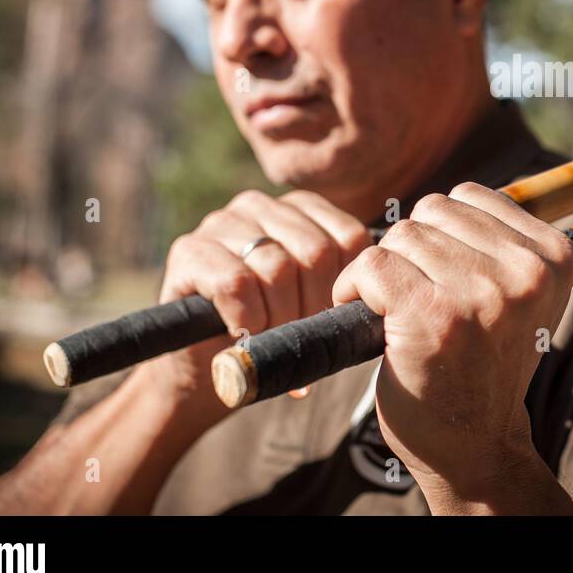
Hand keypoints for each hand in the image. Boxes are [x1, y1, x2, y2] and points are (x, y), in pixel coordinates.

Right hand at [144, 189, 370, 423]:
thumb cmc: (271, 332)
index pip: (349, 236)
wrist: (205, 367)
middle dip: (315, 307)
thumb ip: (343, 284)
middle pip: (315, 252)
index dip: (347, 286)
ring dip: (280, 318)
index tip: (332, 320)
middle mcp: (260, 205)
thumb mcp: (314, 302)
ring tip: (272, 339)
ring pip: (277, 268)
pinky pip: (235, 283)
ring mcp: (221, 223)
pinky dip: (247, 318)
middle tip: (302, 338)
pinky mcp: (188, 251)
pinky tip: (242, 333)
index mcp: (300, 209)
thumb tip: (384, 290)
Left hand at [330, 182, 572, 504]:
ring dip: (385, 271)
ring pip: (401, 235)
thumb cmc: (486, 364)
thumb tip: (454, 197)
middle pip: (433, 210)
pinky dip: (353, 288)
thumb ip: (500, 244)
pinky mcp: (430, 315)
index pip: (471, 196)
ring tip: (398, 312)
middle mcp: (525, 271)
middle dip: (413, 249)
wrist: (476, 446)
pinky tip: (368, 318)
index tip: (448, 279)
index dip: (443, 234)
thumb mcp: (518, 296)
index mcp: (555, 257)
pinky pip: (372, 263)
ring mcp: (479, 293)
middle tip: (420, 298)